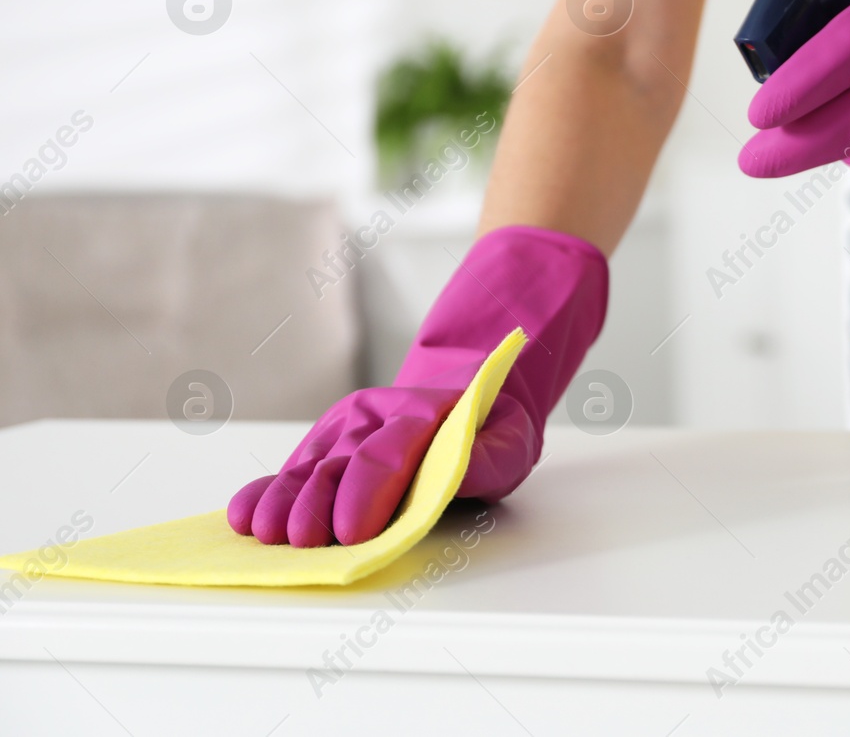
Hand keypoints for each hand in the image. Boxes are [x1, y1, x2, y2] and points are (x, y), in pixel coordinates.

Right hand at [228, 226, 607, 546]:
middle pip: (338, 462)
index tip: (349, 533)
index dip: (365, 494)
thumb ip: (486, 461)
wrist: (467, 401)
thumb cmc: (488, 432)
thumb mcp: (509, 444)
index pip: (387, 453)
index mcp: (422, 413)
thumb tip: (457, 477)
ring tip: (265, 534)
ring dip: (283, 502)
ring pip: (308, 465)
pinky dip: (266, 492)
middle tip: (301, 544)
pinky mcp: (324, 443)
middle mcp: (376, 415)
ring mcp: (345, 427)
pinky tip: (244, 515)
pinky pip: (292, 468)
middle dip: (316, 505)